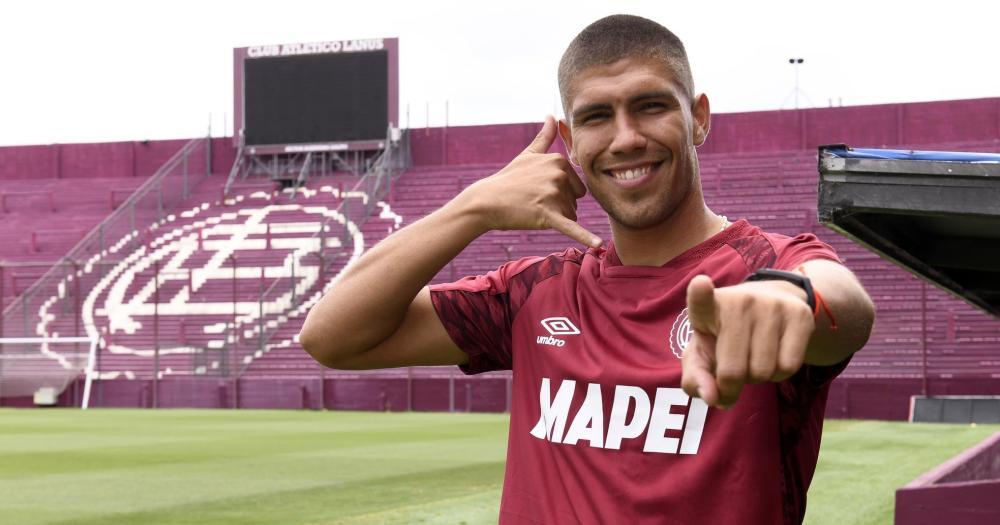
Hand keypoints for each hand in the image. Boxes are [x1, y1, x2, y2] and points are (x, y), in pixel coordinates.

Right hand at [453, 116, 601, 247]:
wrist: (486, 201)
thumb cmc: (509, 179)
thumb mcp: (528, 155)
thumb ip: (545, 136)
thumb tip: (552, 115)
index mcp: (559, 161)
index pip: (577, 186)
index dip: (560, 193)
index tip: (539, 189)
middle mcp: (559, 174)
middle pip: (575, 201)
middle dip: (560, 206)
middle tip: (534, 201)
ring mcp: (553, 194)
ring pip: (571, 216)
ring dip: (555, 218)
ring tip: (532, 210)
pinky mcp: (548, 214)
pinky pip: (571, 227)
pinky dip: (585, 238)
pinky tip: (597, 245)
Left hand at [680, 275, 814, 408]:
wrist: (771, 304)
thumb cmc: (726, 336)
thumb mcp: (703, 354)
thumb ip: (696, 379)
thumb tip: (712, 398)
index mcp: (707, 307)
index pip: (700, 299)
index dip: (699, 293)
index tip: (700, 284)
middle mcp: (739, 300)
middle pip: (733, 372)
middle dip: (731, 386)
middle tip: (732, 371)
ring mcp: (771, 305)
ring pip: (764, 373)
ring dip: (757, 378)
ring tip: (752, 358)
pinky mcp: (799, 314)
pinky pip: (789, 367)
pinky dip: (779, 374)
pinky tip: (773, 356)